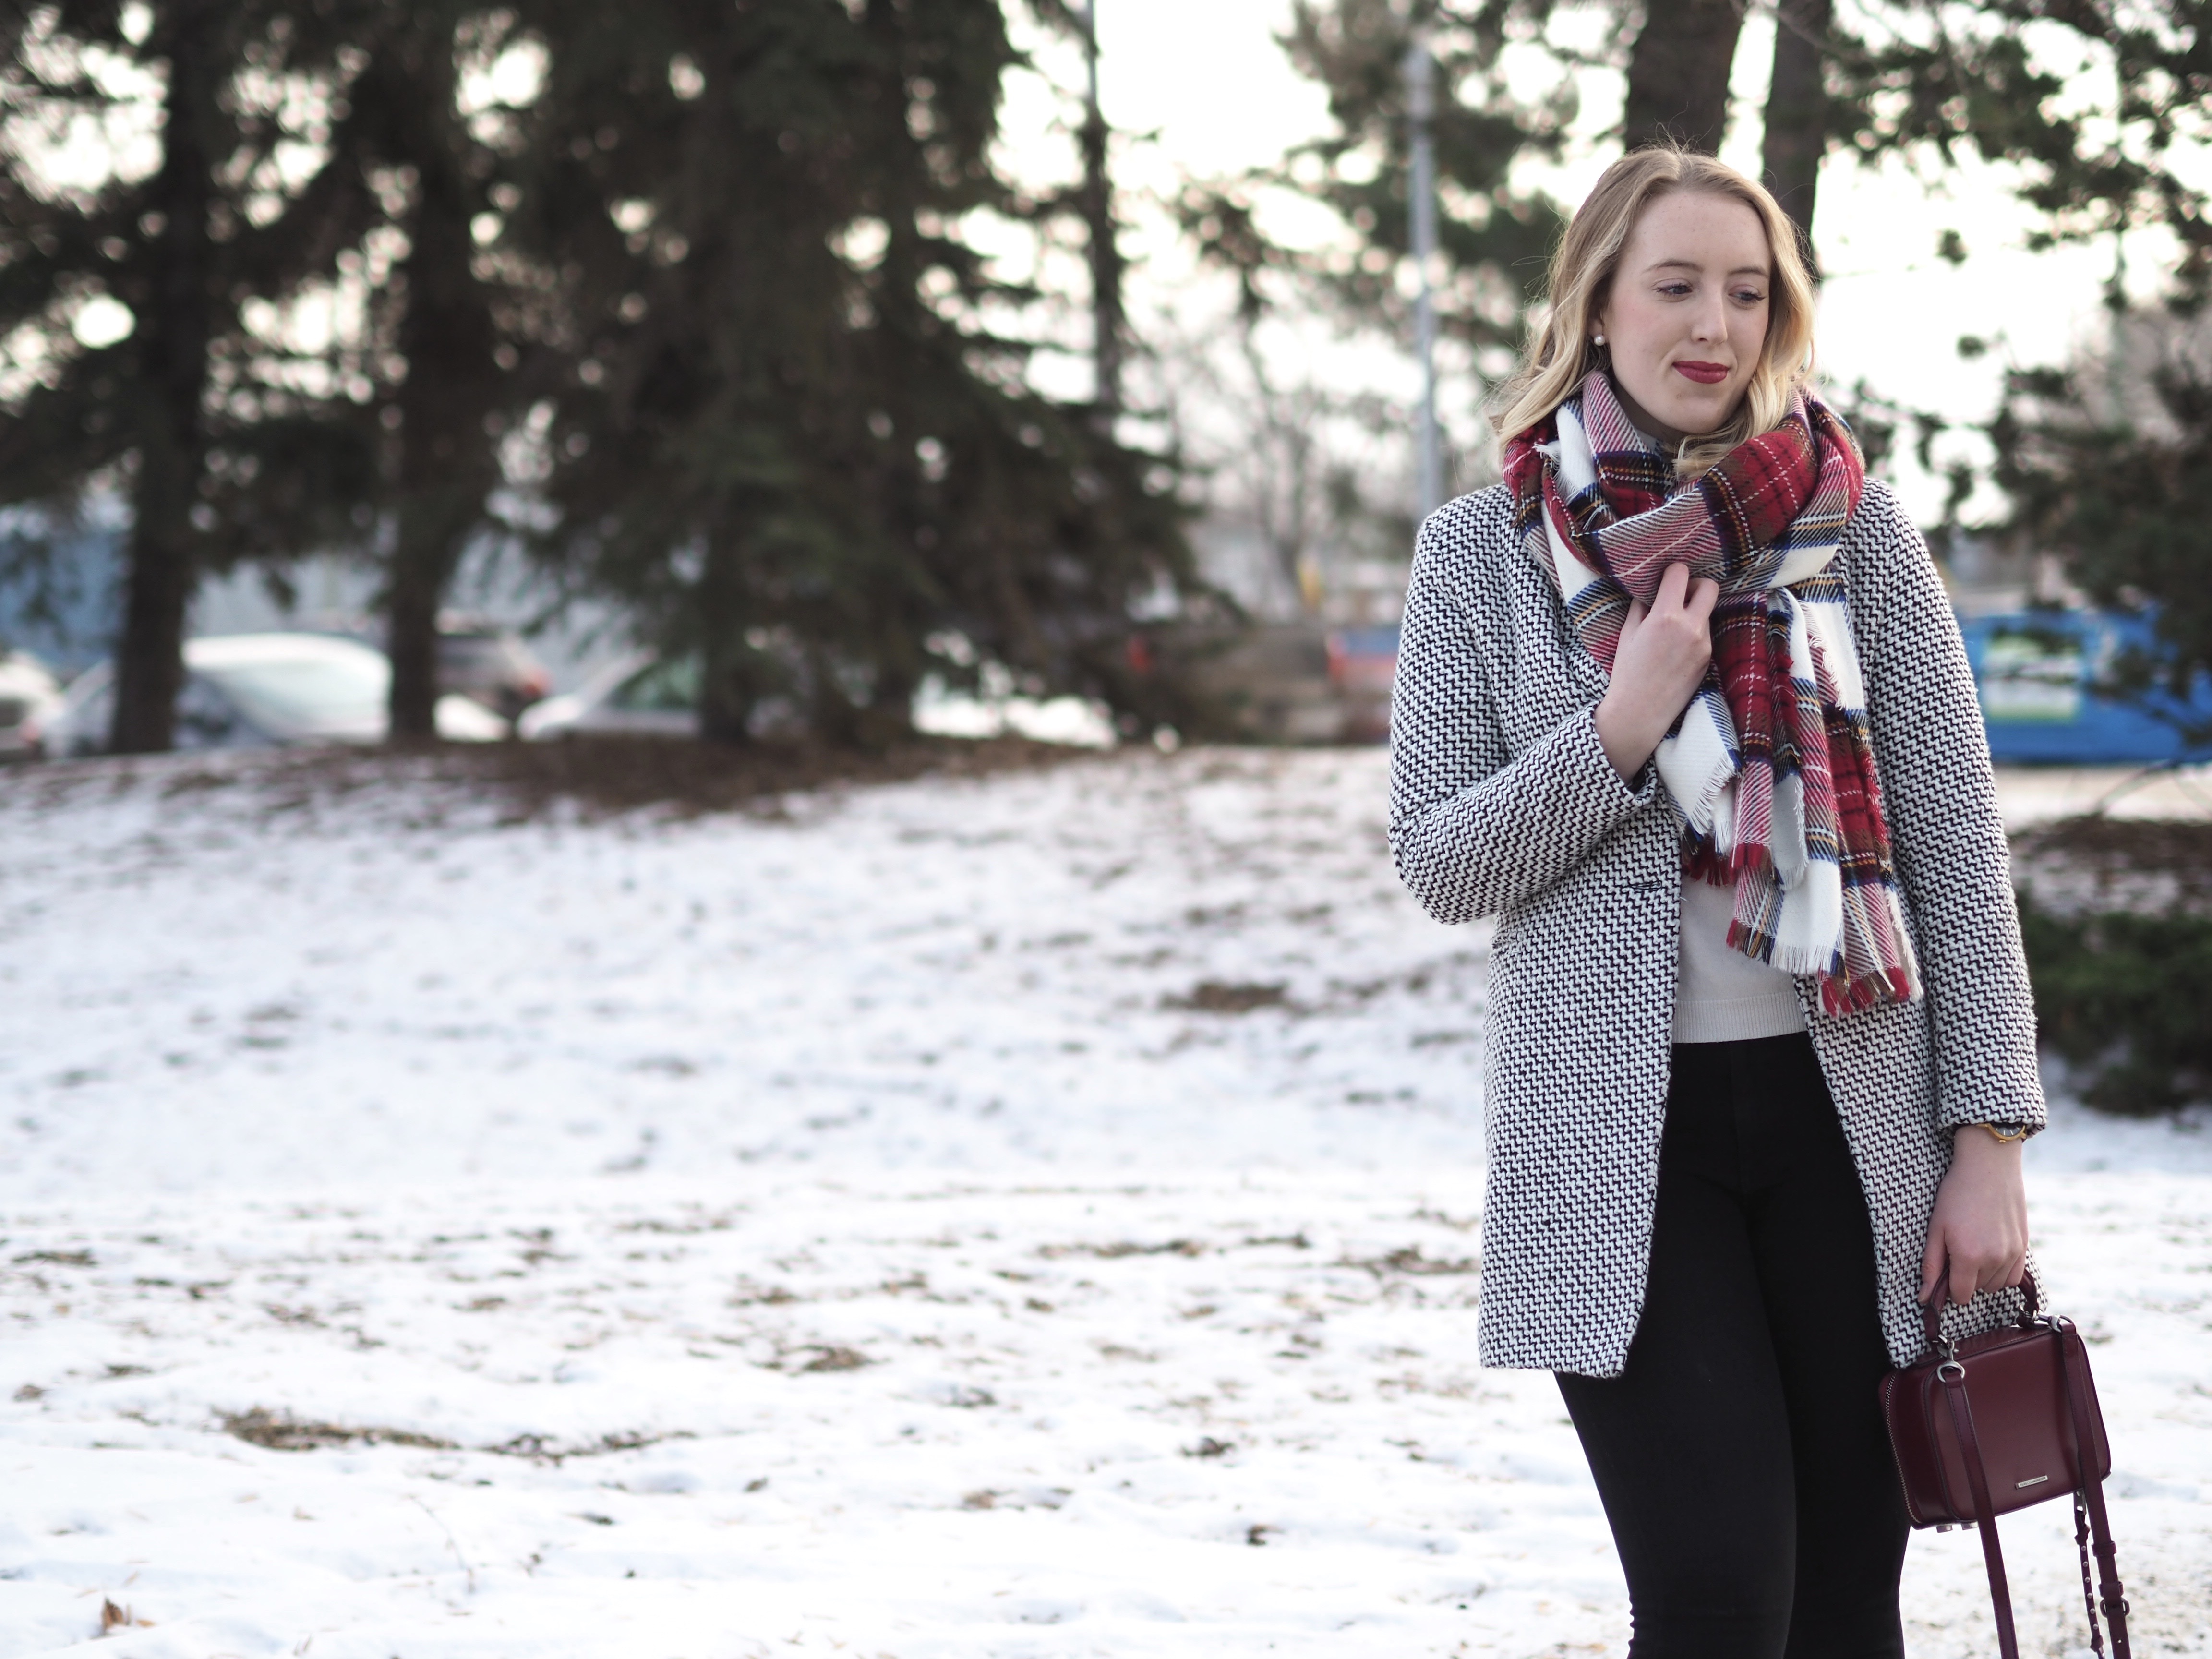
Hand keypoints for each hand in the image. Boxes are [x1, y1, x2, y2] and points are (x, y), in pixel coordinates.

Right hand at [1593, 563, 1720, 780]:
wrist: (1640, 712)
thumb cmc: (1628, 672)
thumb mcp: (1627, 633)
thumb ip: (1641, 606)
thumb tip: (1651, 588)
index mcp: (1666, 617)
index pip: (1681, 574)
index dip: (1672, 571)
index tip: (1665, 579)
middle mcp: (1690, 627)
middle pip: (1710, 587)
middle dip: (1695, 586)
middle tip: (1679, 596)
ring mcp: (1703, 643)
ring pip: (1707, 611)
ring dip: (1694, 611)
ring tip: (1672, 628)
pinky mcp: (1708, 658)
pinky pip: (1705, 633)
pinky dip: (1694, 632)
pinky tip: (1676, 647)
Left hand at [1919, 1129, 2028, 1312]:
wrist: (1988, 1168)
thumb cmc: (1956, 1195)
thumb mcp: (1935, 1229)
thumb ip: (1931, 1266)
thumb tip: (1925, 1298)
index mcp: (1968, 1256)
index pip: (1961, 1296)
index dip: (1949, 1288)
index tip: (1945, 1272)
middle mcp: (1994, 1259)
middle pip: (1977, 1290)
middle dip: (1964, 1278)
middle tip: (1957, 1251)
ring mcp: (2012, 1254)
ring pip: (1996, 1286)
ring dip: (1983, 1276)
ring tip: (1973, 1249)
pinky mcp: (2024, 1246)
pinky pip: (2013, 1277)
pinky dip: (2001, 1273)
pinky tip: (1990, 1254)